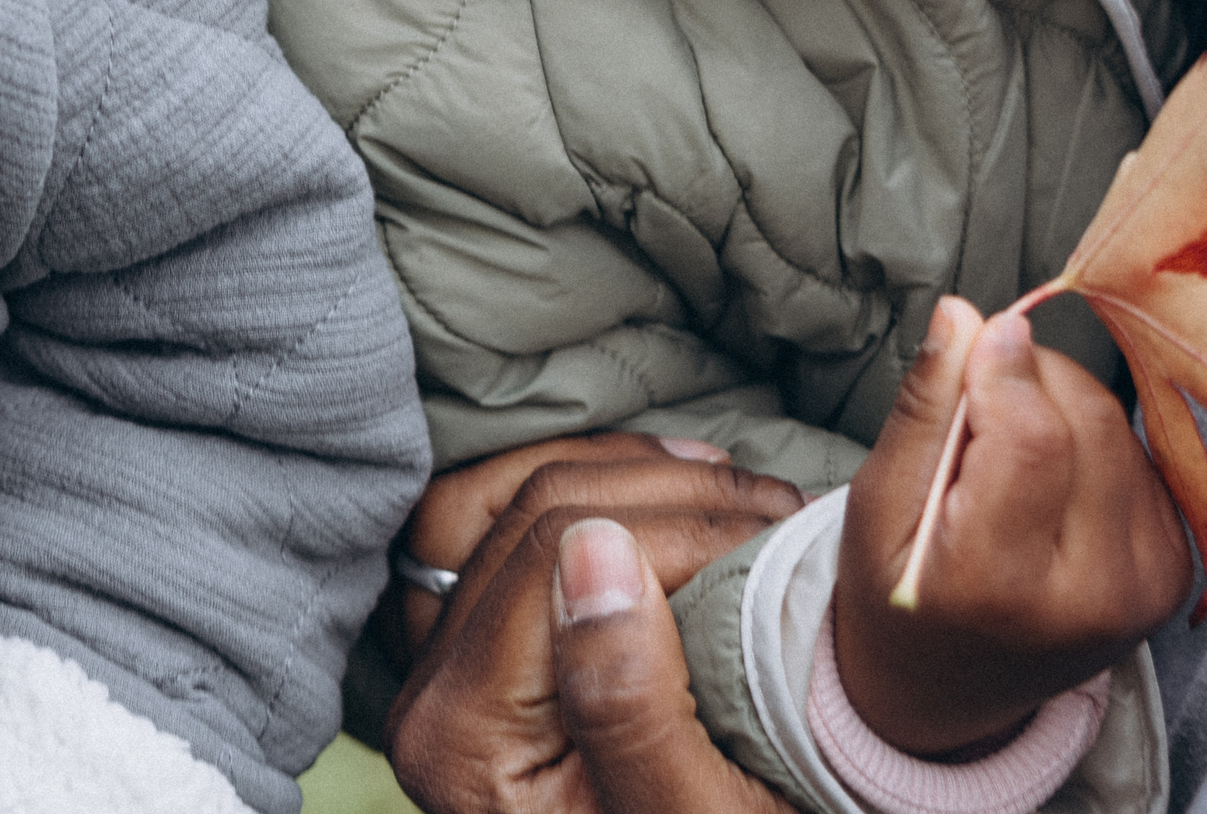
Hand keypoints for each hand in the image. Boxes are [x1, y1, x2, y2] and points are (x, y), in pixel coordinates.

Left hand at [385, 444, 801, 813]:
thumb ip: (632, 702)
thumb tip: (596, 549)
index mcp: (462, 734)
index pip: (555, 558)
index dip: (678, 528)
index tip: (777, 536)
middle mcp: (430, 690)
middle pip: (532, 511)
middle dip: (668, 488)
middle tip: (774, 507)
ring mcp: (445, 658)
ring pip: (512, 490)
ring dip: (629, 471)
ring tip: (728, 489)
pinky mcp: (477, 641)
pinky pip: (502, 513)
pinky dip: (587, 484)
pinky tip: (665, 491)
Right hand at [834, 296, 1192, 757]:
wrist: (952, 687)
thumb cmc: (900, 591)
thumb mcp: (878, 503)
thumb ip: (924, 406)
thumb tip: (964, 315)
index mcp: (1002, 583)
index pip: (1033, 436)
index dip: (1002, 367)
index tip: (969, 343)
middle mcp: (1093, 593)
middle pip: (1085, 417)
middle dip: (1028, 377)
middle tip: (975, 409)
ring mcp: (1145, 586)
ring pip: (1117, 424)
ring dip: (1061, 404)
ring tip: (1008, 450)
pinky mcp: (1174, 571)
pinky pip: (1140, 452)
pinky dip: (1091, 439)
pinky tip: (1051, 477)